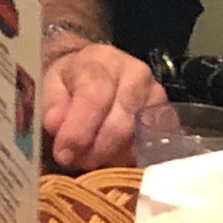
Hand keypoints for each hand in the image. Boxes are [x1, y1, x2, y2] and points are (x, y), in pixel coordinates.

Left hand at [41, 43, 166, 170]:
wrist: (98, 69)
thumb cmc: (73, 78)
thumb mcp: (52, 82)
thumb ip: (52, 102)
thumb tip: (54, 126)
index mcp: (102, 60)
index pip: (94, 97)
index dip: (78, 130)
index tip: (63, 153)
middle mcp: (136, 75)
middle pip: (120, 124)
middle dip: (95, 150)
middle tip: (76, 162)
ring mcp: (158, 97)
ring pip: (138, 140)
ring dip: (112, 158)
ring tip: (91, 160)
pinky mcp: (170, 118)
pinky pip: (155, 148)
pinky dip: (132, 160)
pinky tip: (114, 160)